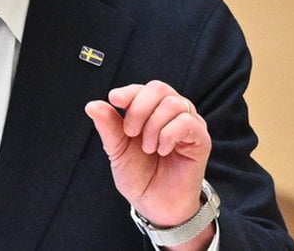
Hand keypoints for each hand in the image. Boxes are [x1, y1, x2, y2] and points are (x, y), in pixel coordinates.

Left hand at [84, 81, 210, 227]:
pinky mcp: (201, 139)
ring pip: (172, 103)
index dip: (128, 92)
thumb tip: (92, 105)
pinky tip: (162, 150)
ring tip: (148, 148)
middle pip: (158, 88)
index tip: (115, 100)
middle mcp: (171, 113)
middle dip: (139, 108)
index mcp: (150, 111)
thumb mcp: (117, 150)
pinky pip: (187, 122)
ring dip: (153, 126)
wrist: (155, 205)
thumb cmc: (139, 176)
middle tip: (130, 132)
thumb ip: (108, 127)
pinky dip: (169, 134)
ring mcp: (188, 123)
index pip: (142, 89)